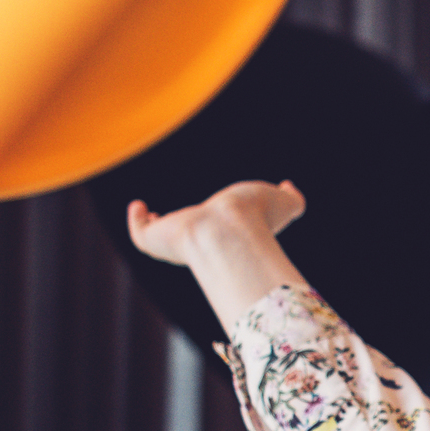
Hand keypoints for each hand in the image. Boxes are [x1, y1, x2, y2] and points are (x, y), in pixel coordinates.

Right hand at [124, 180, 312, 331]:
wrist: (227, 231)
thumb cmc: (257, 218)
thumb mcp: (284, 203)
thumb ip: (293, 197)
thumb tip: (289, 187)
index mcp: (227, 237)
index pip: (218, 235)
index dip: (215, 224)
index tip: (211, 212)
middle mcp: (201, 243)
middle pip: (188, 242)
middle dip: (181, 229)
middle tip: (172, 219)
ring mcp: (176, 241)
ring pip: (159, 239)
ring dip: (152, 227)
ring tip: (149, 214)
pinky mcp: (155, 240)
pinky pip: (139, 234)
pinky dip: (136, 221)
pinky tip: (138, 206)